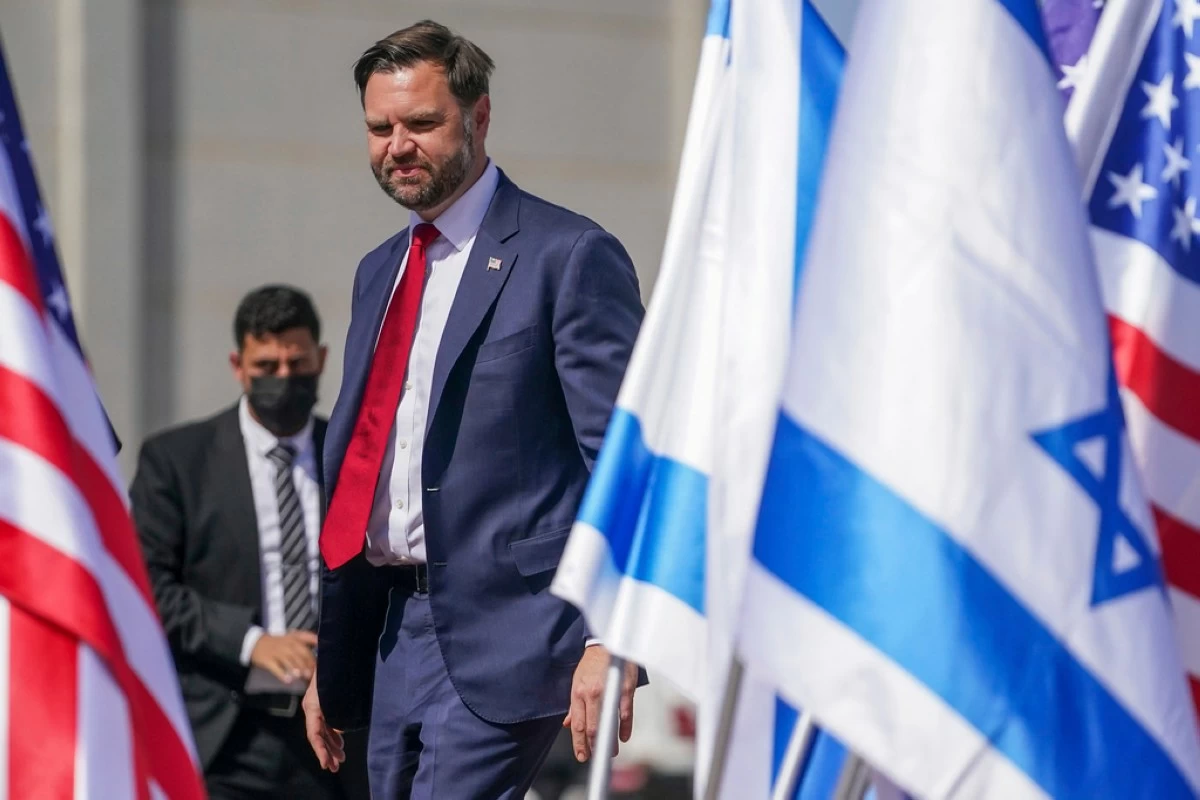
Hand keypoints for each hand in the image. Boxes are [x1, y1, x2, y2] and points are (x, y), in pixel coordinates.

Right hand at [250, 630, 316, 683]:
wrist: (256, 643)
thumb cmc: (279, 642)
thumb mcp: (293, 636)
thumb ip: (307, 638)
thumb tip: (320, 643)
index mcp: (294, 639)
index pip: (306, 646)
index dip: (312, 656)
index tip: (318, 665)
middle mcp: (286, 645)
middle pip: (298, 654)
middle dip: (305, 664)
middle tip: (310, 675)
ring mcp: (276, 653)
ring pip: (288, 661)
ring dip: (295, 669)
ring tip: (301, 676)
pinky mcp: (267, 660)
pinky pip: (275, 668)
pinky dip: (282, 674)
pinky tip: (288, 681)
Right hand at [303, 672, 344, 771]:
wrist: (337, 650)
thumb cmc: (336, 669)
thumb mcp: (336, 691)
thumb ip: (337, 711)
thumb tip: (339, 729)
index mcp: (312, 706)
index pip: (314, 734)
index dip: (320, 750)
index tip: (326, 764)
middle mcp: (313, 707)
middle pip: (318, 736)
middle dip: (327, 752)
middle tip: (335, 767)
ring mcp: (318, 705)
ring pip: (323, 730)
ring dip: (331, 745)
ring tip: (340, 759)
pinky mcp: (324, 702)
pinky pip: (327, 722)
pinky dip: (333, 733)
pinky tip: (340, 742)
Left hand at [563, 645, 638, 762]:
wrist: (607, 644)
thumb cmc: (592, 664)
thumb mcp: (577, 682)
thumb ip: (574, 705)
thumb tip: (568, 724)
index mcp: (578, 693)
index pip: (578, 724)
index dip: (579, 743)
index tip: (581, 756)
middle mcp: (591, 694)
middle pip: (591, 727)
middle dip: (592, 746)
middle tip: (595, 758)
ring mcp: (608, 691)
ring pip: (607, 723)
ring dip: (609, 741)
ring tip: (610, 752)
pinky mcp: (624, 689)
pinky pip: (625, 713)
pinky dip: (624, 728)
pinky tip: (623, 737)